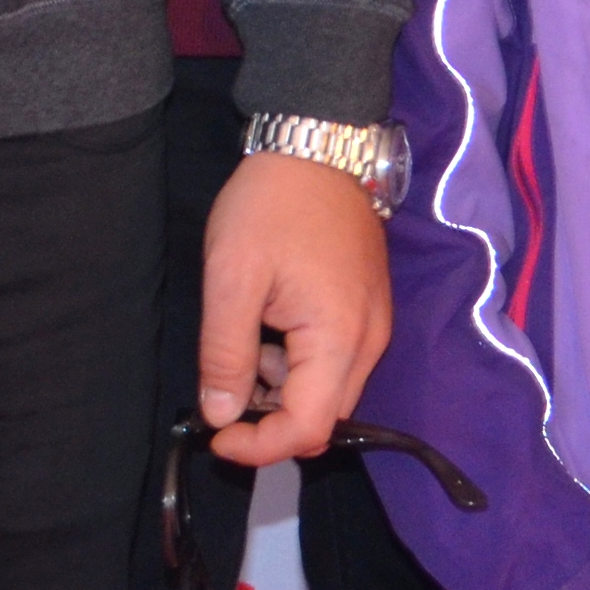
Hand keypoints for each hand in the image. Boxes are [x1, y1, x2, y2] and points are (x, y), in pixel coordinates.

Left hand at [198, 147, 391, 463]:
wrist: (316, 142)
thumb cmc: (271, 204)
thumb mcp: (231, 275)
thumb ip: (226, 352)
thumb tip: (220, 415)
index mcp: (339, 339)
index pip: (307, 429)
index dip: (259, 447)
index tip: (215, 434)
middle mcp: (370, 342)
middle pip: (322, 417)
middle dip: (270, 416)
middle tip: (226, 380)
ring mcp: (374, 324)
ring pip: (328, 390)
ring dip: (283, 386)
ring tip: (246, 333)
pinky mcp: (368, 307)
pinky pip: (336, 359)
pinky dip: (299, 361)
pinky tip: (269, 321)